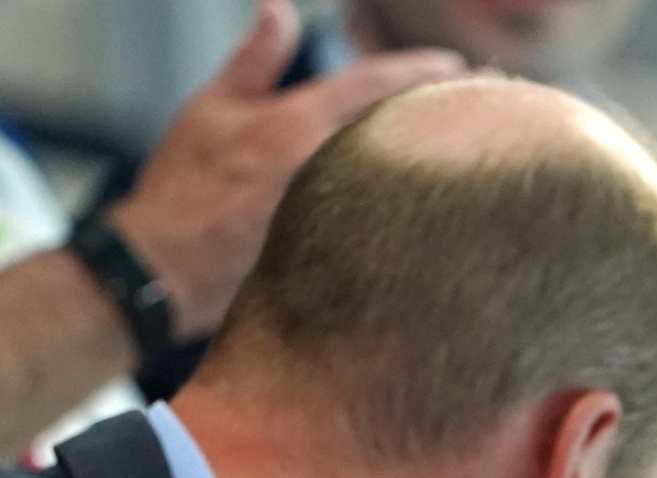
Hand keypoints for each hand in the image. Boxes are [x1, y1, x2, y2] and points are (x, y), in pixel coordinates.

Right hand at [105, 0, 464, 340]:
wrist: (163, 272)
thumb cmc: (183, 189)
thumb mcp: (211, 109)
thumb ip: (255, 58)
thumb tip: (279, 7)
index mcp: (295, 127)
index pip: (376, 85)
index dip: (422, 70)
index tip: (458, 64)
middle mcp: (325, 173)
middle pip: (409, 136)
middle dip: (451, 114)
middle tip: (493, 98)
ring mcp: (339, 221)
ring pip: (408, 185)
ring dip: (444, 165)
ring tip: (480, 150)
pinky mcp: (344, 263)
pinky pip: (394, 230)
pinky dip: (422, 213)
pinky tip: (449, 211)